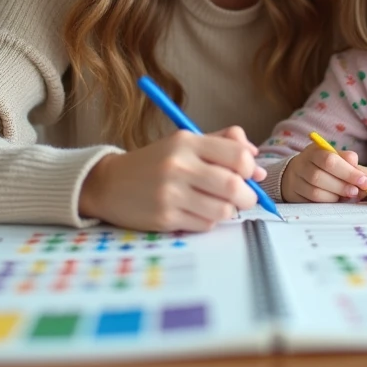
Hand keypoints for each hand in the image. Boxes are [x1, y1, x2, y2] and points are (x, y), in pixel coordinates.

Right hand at [78, 126, 267, 231]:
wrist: (109, 184)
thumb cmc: (155, 162)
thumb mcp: (184, 142)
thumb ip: (223, 144)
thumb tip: (257, 164)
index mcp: (187, 142)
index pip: (238, 156)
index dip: (251, 168)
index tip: (249, 173)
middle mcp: (179, 166)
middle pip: (235, 186)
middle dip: (249, 196)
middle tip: (245, 197)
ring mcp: (171, 194)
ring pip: (224, 210)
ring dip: (228, 210)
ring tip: (218, 204)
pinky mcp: (165, 218)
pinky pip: (205, 224)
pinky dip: (208, 221)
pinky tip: (196, 212)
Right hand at [281, 144, 366, 202]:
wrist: (298, 173)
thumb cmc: (325, 166)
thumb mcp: (337, 157)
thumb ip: (350, 162)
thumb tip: (362, 174)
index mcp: (314, 151)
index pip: (330, 160)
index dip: (349, 172)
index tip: (365, 181)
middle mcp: (301, 164)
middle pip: (319, 177)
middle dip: (342, 186)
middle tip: (356, 191)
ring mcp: (296, 181)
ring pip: (315, 192)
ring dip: (335, 196)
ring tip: (347, 196)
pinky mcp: (294, 196)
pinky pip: (311, 203)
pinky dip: (326, 203)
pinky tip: (335, 199)